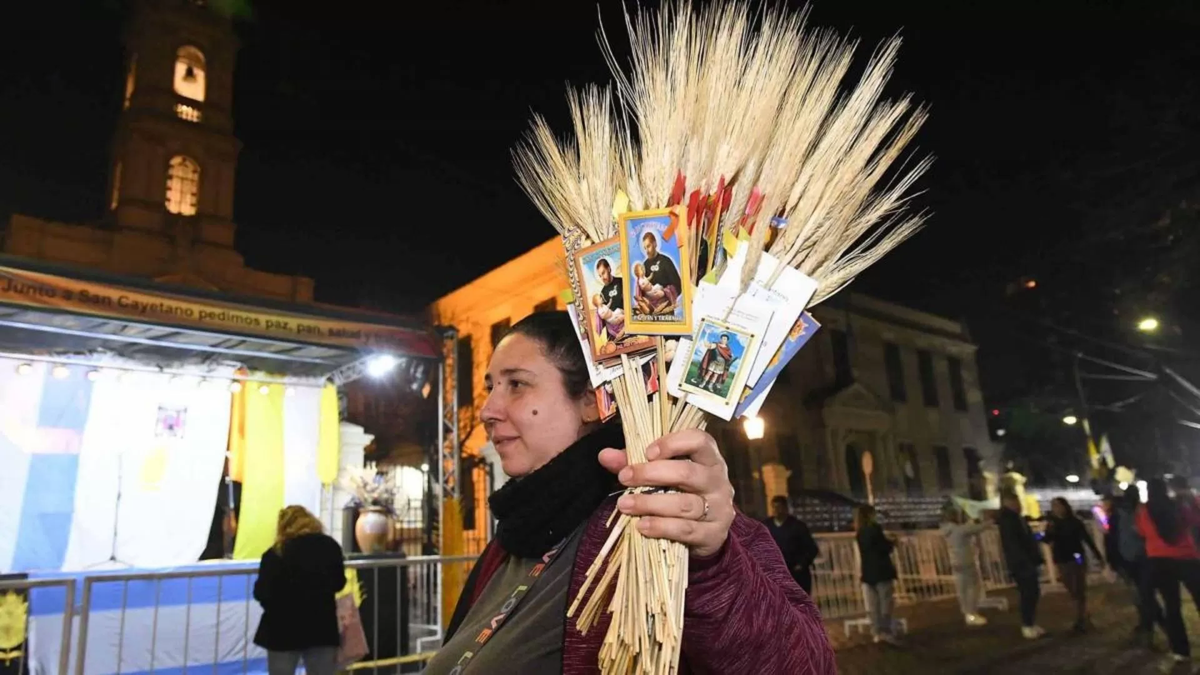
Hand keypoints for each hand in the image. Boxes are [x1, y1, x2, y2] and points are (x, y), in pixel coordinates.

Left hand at [599, 429, 735, 557]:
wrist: (706, 532)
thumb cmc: (681, 493)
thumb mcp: (661, 474)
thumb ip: (634, 462)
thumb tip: (605, 455)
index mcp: (709, 458)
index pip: (699, 440)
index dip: (673, 443)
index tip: (647, 452)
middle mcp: (719, 481)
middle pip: (687, 472)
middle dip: (651, 474)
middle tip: (624, 477)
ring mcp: (719, 508)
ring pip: (684, 504)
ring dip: (650, 503)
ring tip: (625, 504)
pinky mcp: (714, 534)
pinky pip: (686, 529)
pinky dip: (661, 527)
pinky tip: (642, 526)